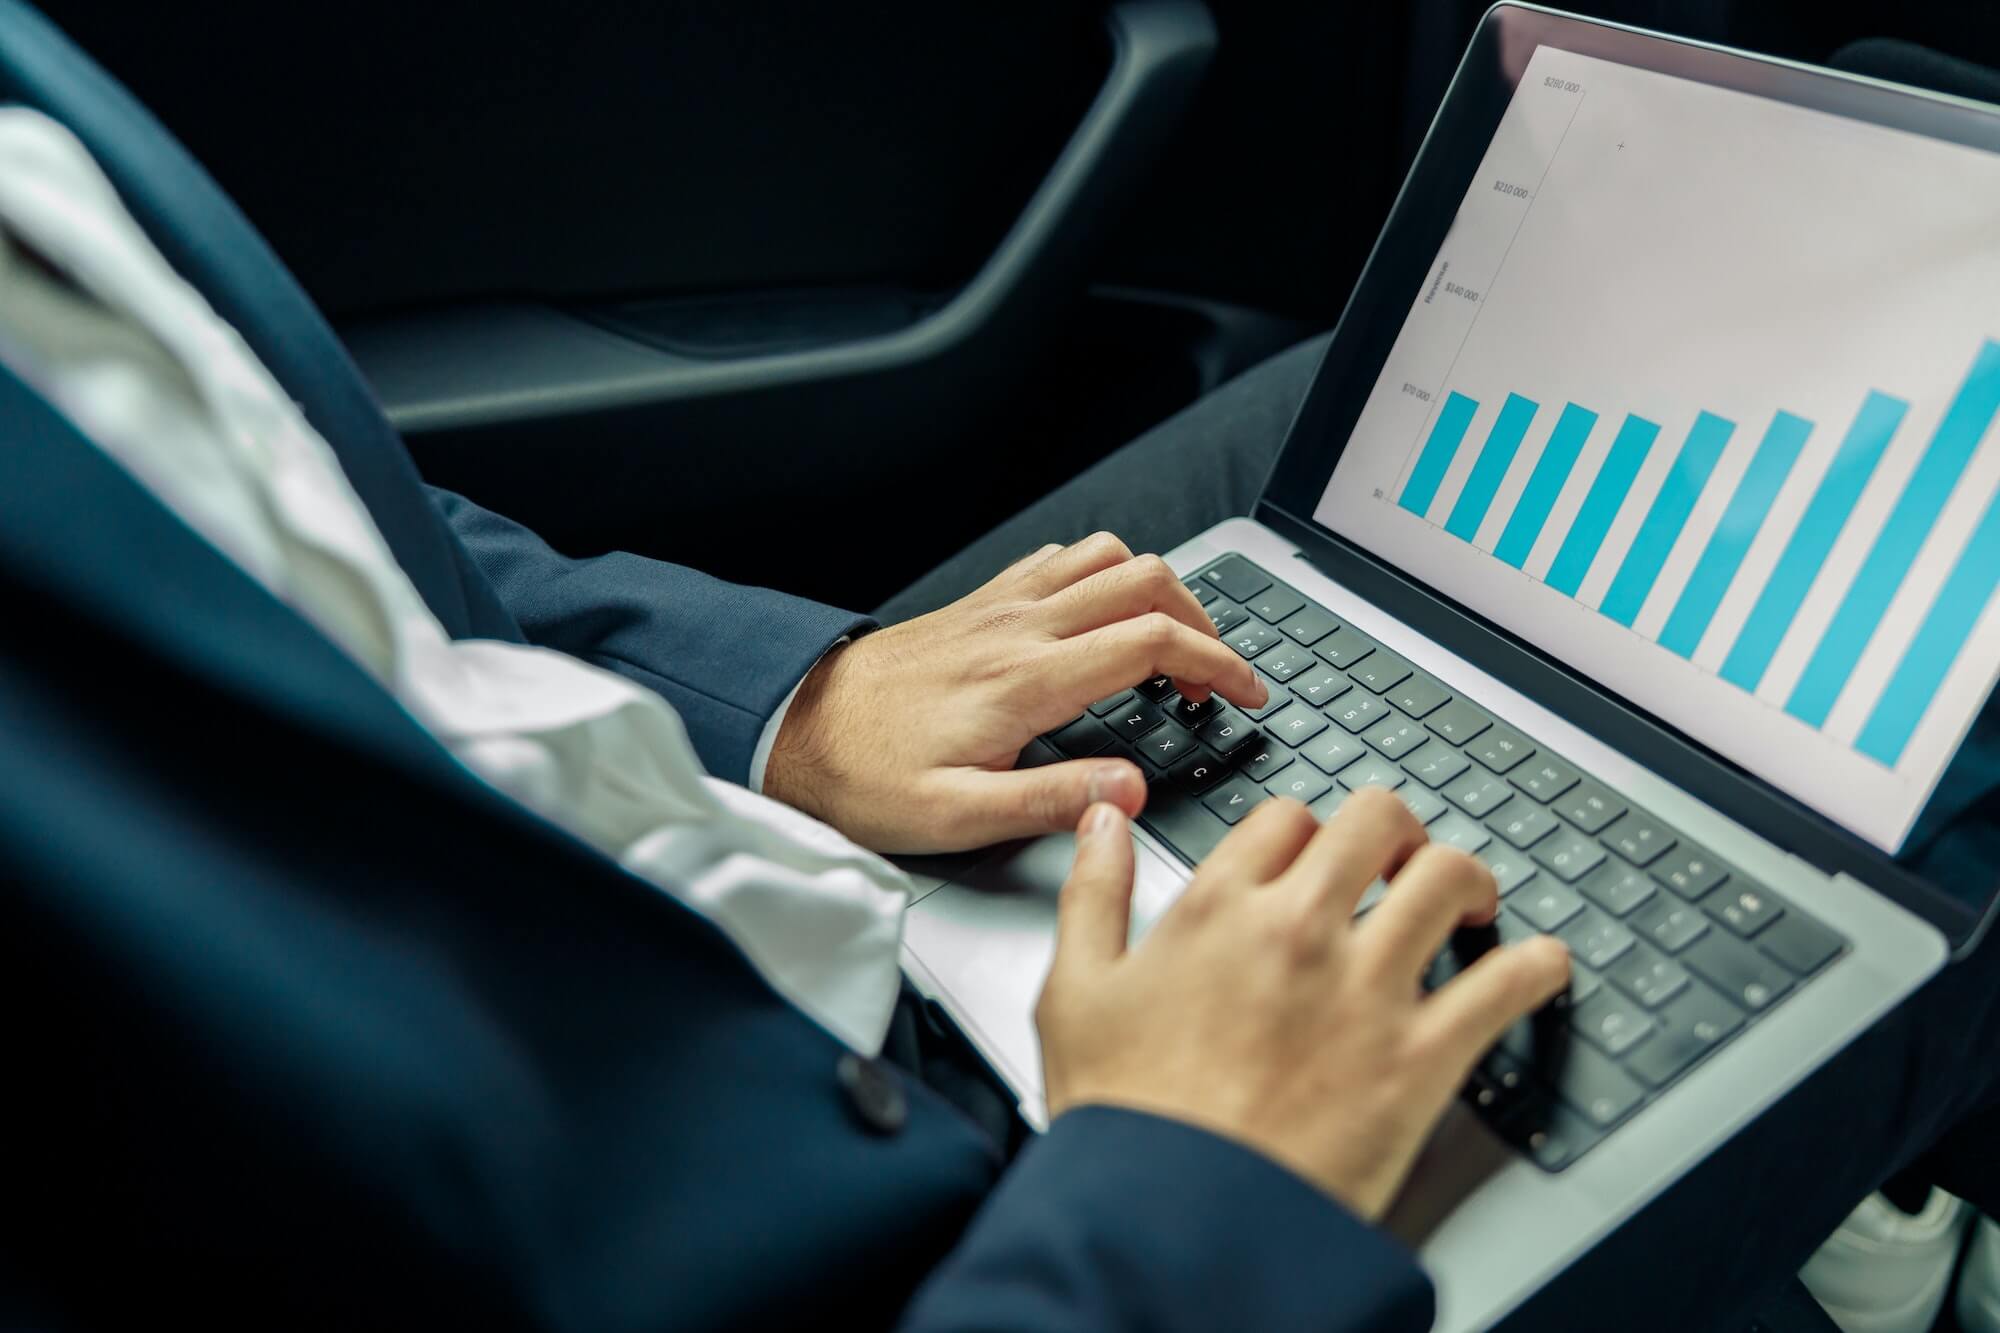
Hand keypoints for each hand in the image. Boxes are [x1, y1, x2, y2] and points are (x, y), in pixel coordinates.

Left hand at [765, 533, 1268, 852]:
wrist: (793, 731)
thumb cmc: (867, 778)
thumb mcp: (958, 817)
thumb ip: (1051, 803)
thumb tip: (1127, 795)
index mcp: (1026, 681)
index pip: (1152, 641)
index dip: (1218, 663)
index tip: (1246, 694)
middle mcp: (1019, 629)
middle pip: (1144, 580)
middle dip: (1205, 619)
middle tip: (1221, 674)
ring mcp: (999, 608)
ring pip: (1106, 557)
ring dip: (1158, 589)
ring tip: (1174, 644)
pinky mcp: (980, 604)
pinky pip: (1059, 560)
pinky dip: (1104, 576)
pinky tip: (1102, 617)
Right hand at [1036, 789, 1570, 1219]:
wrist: (1172, 1222)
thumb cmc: (1125, 1120)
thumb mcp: (1074, 991)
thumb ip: (1092, 894)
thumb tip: (1102, 823)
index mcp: (1218, 910)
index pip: (1288, 818)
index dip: (1308, 830)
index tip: (1316, 856)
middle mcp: (1298, 930)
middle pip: (1378, 823)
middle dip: (1398, 832)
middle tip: (1403, 860)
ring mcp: (1367, 988)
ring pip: (1448, 878)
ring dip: (1470, 880)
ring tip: (1472, 903)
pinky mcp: (1421, 1056)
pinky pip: (1505, 984)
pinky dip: (1538, 966)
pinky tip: (1541, 966)